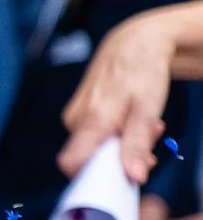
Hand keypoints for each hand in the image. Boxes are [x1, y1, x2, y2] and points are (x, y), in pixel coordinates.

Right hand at [62, 3, 202, 183]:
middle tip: (149, 146)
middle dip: (120, 159)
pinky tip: (132, 119)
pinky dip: (116, 134)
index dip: (93, 178)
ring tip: (145, 126)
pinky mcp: (80, 110)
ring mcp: (76, 114)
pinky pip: (95, 135)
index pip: (71, 164)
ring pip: (95, 147)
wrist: (135, 41)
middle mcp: (77, 118)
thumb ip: (138, 143)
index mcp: (91, 119)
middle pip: (89, 160)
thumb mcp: (148, 108)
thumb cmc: (143, 70)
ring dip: (122, 145)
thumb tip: (133, 177)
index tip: (123, 176)